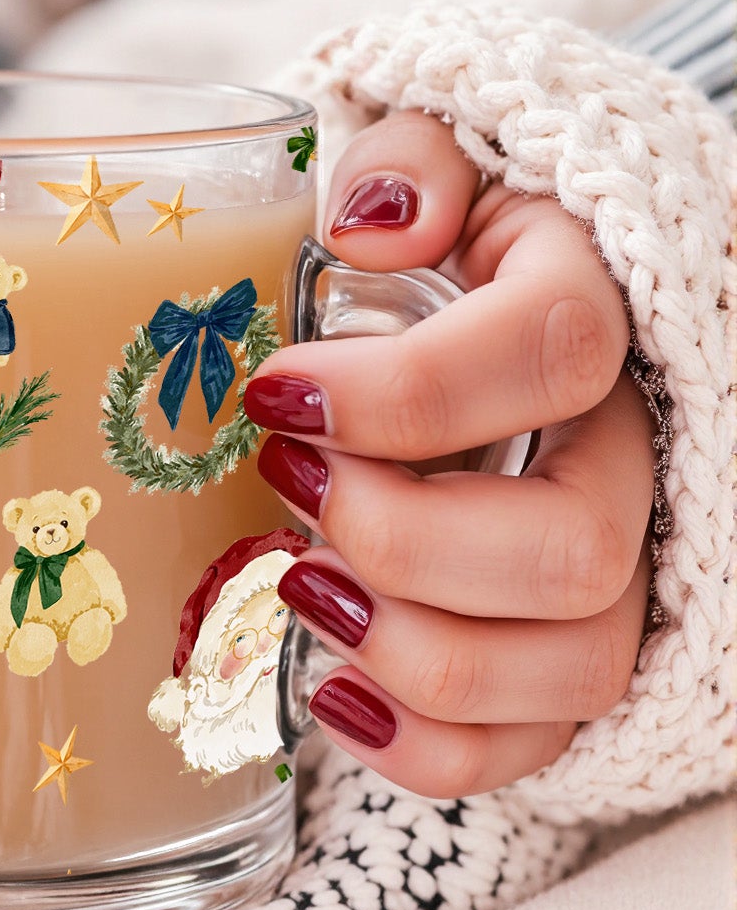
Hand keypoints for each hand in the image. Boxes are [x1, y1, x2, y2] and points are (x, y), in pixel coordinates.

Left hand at [244, 112, 652, 797]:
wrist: (488, 315)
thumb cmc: (447, 243)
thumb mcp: (431, 162)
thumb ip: (408, 162)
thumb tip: (374, 220)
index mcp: (591, 305)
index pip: (555, 349)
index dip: (408, 392)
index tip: (277, 395)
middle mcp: (633, 448)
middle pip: (575, 545)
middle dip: (403, 537)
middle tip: (290, 489)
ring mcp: (620, 561)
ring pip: (574, 663)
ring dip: (413, 652)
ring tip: (297, 585)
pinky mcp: (568, 648)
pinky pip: (536, 746)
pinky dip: (427, 748)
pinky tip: (330, 690)